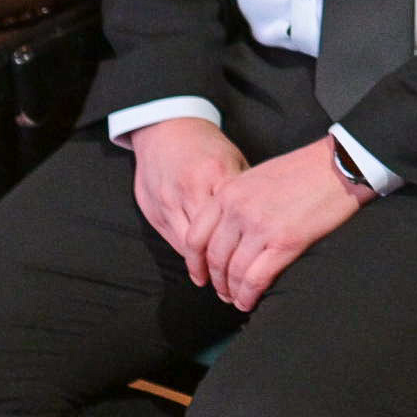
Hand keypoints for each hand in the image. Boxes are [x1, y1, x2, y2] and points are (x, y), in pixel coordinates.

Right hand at [128, 116, 247, 277]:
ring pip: (187, 245)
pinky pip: (172, 239)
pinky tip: (199, 265)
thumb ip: (243, 190)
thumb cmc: (205, 146)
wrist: (164, 129)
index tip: (255, 266)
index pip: (233, 220)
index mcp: (216, 174)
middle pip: (208, 239)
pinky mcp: (152, 208)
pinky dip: (187, 254)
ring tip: (219, 283)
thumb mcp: (232, 160)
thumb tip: (264, 220)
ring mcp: (168, 200)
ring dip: (202, 266)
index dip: (243, 246)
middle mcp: (190, 189)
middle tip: (235, 287)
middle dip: (221, 265)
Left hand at [197, 137, 361, 308]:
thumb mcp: (257, 176)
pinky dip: (249, 295)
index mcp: (228, 192)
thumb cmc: (303, 169)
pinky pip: (256, 279)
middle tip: (222, 293)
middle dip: (216, 282)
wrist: (338, 164)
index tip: (200, 276)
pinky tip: (250, 302)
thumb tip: (229, 230)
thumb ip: (237, 200)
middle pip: (214, 258)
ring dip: (233, 292)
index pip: (195, 236)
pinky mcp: (285, 242)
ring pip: (233, 272)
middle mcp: (238, 210)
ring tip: (237, 301)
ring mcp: (260, 227)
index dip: (195, 263)